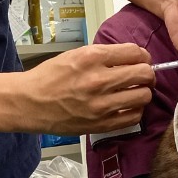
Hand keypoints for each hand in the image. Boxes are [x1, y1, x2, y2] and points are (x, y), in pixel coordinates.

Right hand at [16, 44, 153, 134]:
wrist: (29, 103)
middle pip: (144, 74)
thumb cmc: (50, 77)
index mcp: (91, 58)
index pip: (135, 52)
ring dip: (143, 92)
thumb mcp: (75, 55)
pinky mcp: (101, 124)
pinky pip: (134, 117)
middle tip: (143, 76)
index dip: (143, 56)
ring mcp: (101, 105)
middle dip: (148, 73)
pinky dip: (135, 110)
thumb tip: (131, 57)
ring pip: (143, 96)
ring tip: (135, 91)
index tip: (142, 60)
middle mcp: (99, 80)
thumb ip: (104, 55)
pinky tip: (127, 106)